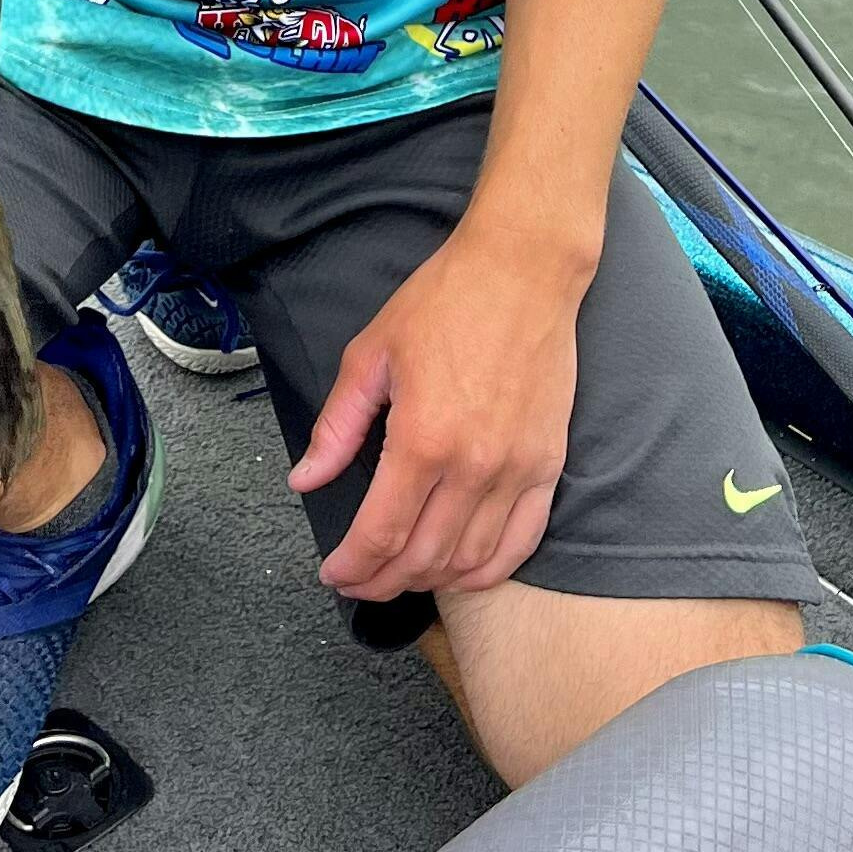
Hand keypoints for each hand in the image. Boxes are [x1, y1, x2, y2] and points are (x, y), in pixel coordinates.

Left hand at [290, 220, 584, 601]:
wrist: (523, 271)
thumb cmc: (445, 301)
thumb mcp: (372, 353)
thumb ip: (338, 426)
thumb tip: (304, 480)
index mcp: (422, 438)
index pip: (381, 532)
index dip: (352, 565)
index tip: (334, 572)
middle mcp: (474, 465)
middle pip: (422, 557)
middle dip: (382, 580)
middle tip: (358, 581)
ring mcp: (517, 470)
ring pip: (470, 560)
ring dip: (429, 580)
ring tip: (400, 574)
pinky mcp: (548, 466)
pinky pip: (520, 543)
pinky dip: (487, 570)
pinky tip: (460, 571)